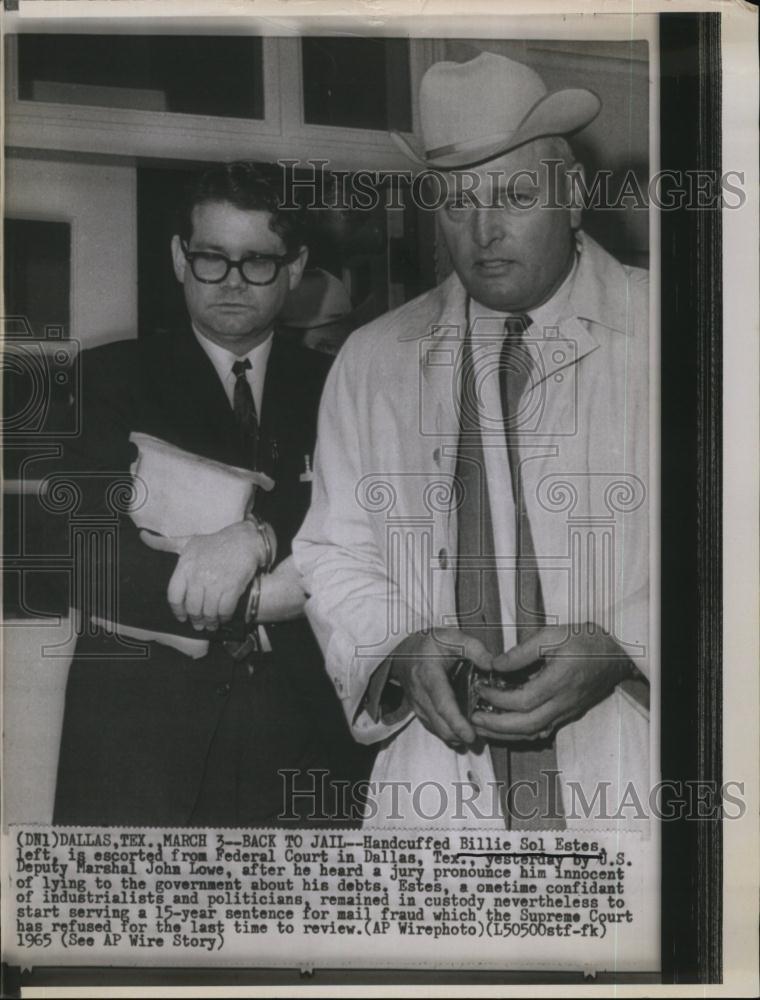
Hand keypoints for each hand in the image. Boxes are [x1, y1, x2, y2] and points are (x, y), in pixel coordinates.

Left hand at [140, 520, 275, 630]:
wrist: (244, 540)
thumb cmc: (214, 542)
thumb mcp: (187, 541)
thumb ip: (164, 543)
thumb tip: (142, 536)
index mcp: (185, 566)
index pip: (174, 596)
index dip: (177, 610)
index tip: (182, 617)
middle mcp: (198, 576)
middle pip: (192, 607)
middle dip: (195, 619)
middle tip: (199, 624)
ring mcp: (215, 582)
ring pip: (208, 611)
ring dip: (210, 621)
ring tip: (211, 625)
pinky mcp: (232, 587)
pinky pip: (224, 610)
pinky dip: (223, 617)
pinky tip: (223, 618)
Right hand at [388, 628, 492, 746]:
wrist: (405, 651)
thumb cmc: (431, 644)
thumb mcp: (452, 637)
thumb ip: (475, 649)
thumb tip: (494, 665)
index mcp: (428, 674)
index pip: (442, 703)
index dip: (456, 721)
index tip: (470, 735)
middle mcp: (420, 694)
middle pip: (440, 724)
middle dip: (460, 735)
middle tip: (482, 737)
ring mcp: (418, 705)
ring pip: (437, 730)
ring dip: (456, 736)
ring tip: (477, 734)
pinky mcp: (419, 712)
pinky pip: (435, 728)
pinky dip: (450, 734)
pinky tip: (464, 731)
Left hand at [471, 623, 633, 741]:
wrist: (617, 654)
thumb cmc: (585, 640)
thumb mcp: (552, 635)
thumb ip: (522, 652)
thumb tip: (495, 664)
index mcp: (558, 682)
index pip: (522, 701)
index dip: (496, 698)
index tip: (479, 688)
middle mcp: (562, 703)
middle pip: (525, 725)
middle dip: (495, 725)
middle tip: (473, 718)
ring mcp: (566, 712)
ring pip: (533, 733)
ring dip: (505, 734)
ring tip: (482, 727)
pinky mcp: (568, 714)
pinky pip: (542, 730)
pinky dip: (520, 733)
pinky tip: (505, 727)